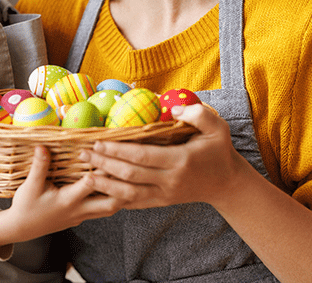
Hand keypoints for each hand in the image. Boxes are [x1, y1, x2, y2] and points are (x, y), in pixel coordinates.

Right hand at [0, 145, 124, 246]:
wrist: (21, 229)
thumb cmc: (26, 206)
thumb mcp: (30, 186)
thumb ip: (39, 166)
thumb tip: (42, 146)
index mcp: (68, 200)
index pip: (90, 185)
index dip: (99, 170)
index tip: (107, 155)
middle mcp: (79, 210)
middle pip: (110, 203)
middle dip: (122, 187)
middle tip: (131, 170)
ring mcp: (81, 216)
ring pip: (109, 209)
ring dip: (120, 194)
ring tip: (129, 178)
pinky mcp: (80, 217)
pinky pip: (102, 210)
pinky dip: (112, 199)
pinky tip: (116, 188)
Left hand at [79, 104, 245, 209]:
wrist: (227, 183)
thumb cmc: (219, 150)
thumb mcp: (217, 127)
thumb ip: (198, 114)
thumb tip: (174, 108)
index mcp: (180, 161)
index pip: (142, 156)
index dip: (118, 150)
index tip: (99, 141)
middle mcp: (170, 181)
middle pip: (130, 175)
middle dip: (104, 164)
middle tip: (83, 153)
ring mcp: (165, 194)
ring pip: (129, 194)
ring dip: (105, 184)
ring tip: (85, 174)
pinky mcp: (162, 202)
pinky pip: (135, 203)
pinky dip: (115, 198)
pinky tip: (100, 191)